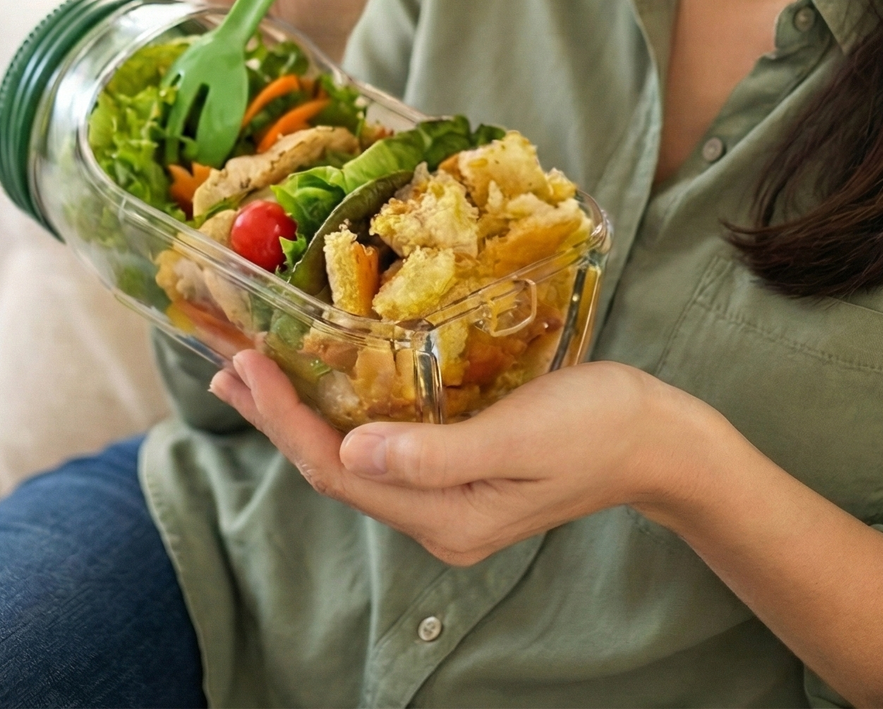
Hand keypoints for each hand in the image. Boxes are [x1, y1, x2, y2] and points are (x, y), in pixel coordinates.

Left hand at [210, 350, 706, 565]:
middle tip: (224, 364)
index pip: (340, 471)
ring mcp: (446, 501)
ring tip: (254, 375)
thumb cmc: (598, 425)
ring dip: (301, 416)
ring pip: (353, 461)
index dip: (285, 419)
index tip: (245, 366)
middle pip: (334, 470)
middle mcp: (434, 519)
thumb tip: (354, 451)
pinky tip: (329, 388)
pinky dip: (342, 415)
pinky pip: (381, 450)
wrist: (657, 440)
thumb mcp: (520, 436)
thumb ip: (437, 451)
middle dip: (276, 418)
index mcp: (444, 516)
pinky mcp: (458, 474)